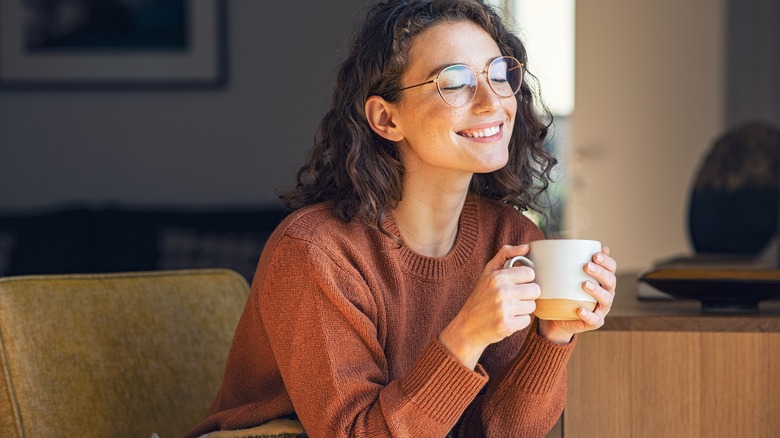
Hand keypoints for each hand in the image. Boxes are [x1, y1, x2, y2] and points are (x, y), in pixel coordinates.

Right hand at [439, 245, 540, 368]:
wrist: (467, 327)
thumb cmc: (480, 297)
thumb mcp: (488, 272)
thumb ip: (506, 255)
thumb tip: (527, 247)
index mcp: (497, 277)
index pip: (530, 273)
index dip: (525, 280)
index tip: (515, 284)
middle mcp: (501, 292)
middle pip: (535, 290)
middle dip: (526, 295)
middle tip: (513, 298)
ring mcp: (504, 309)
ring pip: (532, 306)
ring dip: (523, 308)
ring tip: (509, 309)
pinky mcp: (507, 326)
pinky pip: (527, 320)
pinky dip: (519, 321)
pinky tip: (507, 319)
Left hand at [538, 246, 616, 343]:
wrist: (556, 318)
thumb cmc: (562, 292)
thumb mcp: (564, 275)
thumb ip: (568, 261)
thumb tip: (564, 240)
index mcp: (602, 280)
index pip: (611, 268)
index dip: (607, 261)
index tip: (595, 254)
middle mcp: (606, 293)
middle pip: (610, 281)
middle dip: (600, 272)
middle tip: (586, 266)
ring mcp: (601, 309)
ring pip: (606, 299)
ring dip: (597, 291)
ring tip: (584, 284)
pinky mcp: (594, 322)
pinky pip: (594, 320)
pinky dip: (588, 314)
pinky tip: (580, 309)